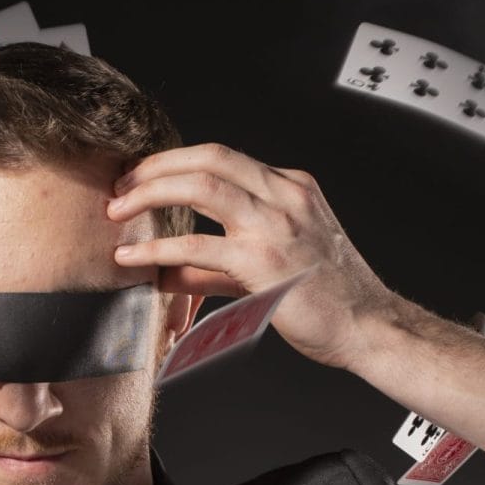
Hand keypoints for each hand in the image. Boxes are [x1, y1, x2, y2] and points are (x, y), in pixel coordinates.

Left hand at [105, 143, 394, 371]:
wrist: (368, 327)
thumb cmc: (328, 301)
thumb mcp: (276, 264)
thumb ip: (222, 262)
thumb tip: (171, 272)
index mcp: (291, 187)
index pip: (223, 157)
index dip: (176, 162)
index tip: (143, 177)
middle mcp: (285, 195)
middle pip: (209, 157)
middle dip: (156, 167)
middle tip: (120, 186)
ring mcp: (275, 224)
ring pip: (201, 186)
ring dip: (150, 194)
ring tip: (117, 210)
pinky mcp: (263, 260)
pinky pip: (198, 244)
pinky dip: (157, 249)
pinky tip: (130, 257)